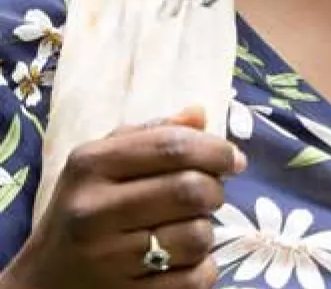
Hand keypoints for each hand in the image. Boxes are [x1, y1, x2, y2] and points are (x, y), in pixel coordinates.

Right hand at [4, 105, 245, 288]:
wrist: (42, 282)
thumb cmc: (85, 212)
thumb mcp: (101, 165)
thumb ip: (151, 135)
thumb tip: (200, 113)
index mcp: (91, 165)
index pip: (173, 146)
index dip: (217, 150)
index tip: (233, 160)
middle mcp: (93, 210)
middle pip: (192, 189)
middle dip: (215, 192)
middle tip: (207, 198)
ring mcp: (107, 258)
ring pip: (198, 236)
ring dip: (206, 233)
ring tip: (185, 230)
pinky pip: (195, 278)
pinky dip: (201, 269)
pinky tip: (180, 263)